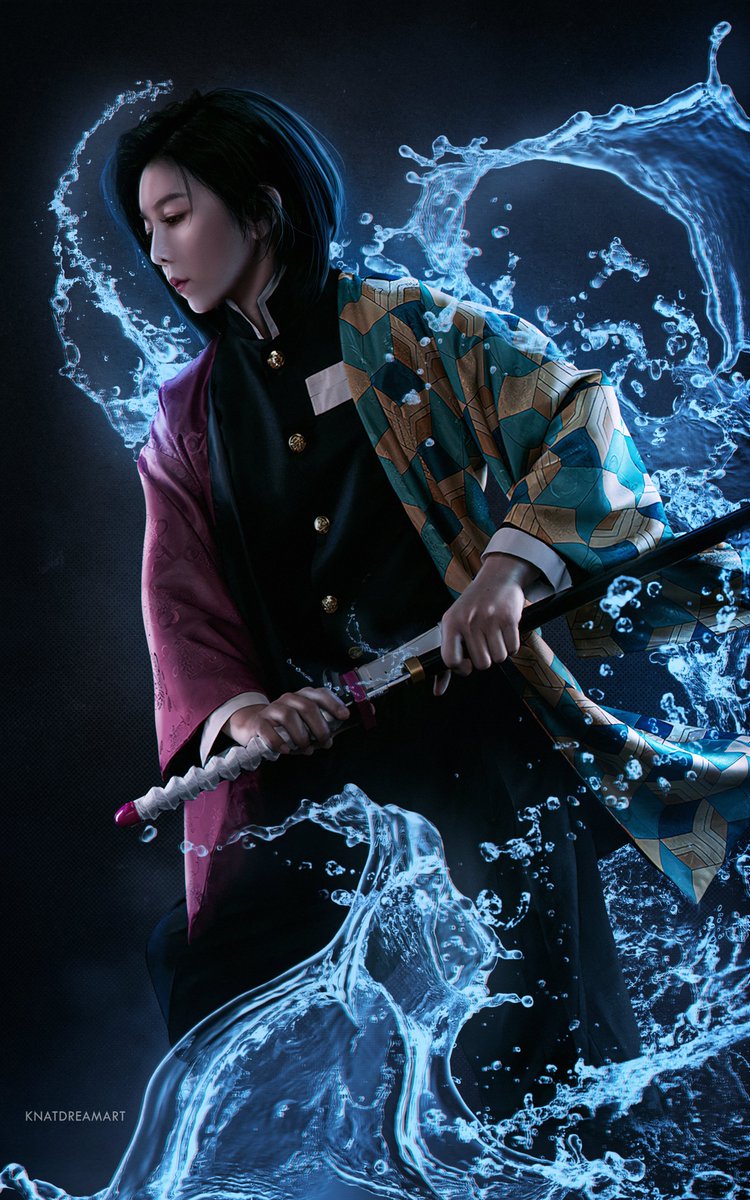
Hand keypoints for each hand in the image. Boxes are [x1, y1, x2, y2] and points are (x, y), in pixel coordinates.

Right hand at [222, 687, 349, 755]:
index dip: (334, 704)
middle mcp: (288, 699)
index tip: (344, 716)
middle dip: (319, 727)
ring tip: (306, 749)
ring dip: (301, 736)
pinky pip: (268, 729)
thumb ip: (318, 728)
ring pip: (289, 716)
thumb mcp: (304, 724)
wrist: (255, 727)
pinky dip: (278, 741)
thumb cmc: (286, 728)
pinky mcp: (259, 722)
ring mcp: (272, 708)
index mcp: (303, 697)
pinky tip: (286, 750)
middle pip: (307, 707)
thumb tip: (332, 738)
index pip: (320, 694)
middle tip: (324, 742)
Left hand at [434, 553, 538, 694]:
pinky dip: (512, 645)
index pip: (450, 660)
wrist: (497, 577)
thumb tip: (438, 691)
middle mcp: (468, 621)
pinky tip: (506, 632)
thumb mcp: (454, 624)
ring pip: (499, 658)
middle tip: (485, 643)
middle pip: (482, 664)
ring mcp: (489, 619)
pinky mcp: (509, 618)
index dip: (461, 669)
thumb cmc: (473, 605)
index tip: (467, 664)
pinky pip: (513, 648)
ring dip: (500, 652)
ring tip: (495, 636)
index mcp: (451, 623)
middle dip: (486, 658)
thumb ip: (448, 657)